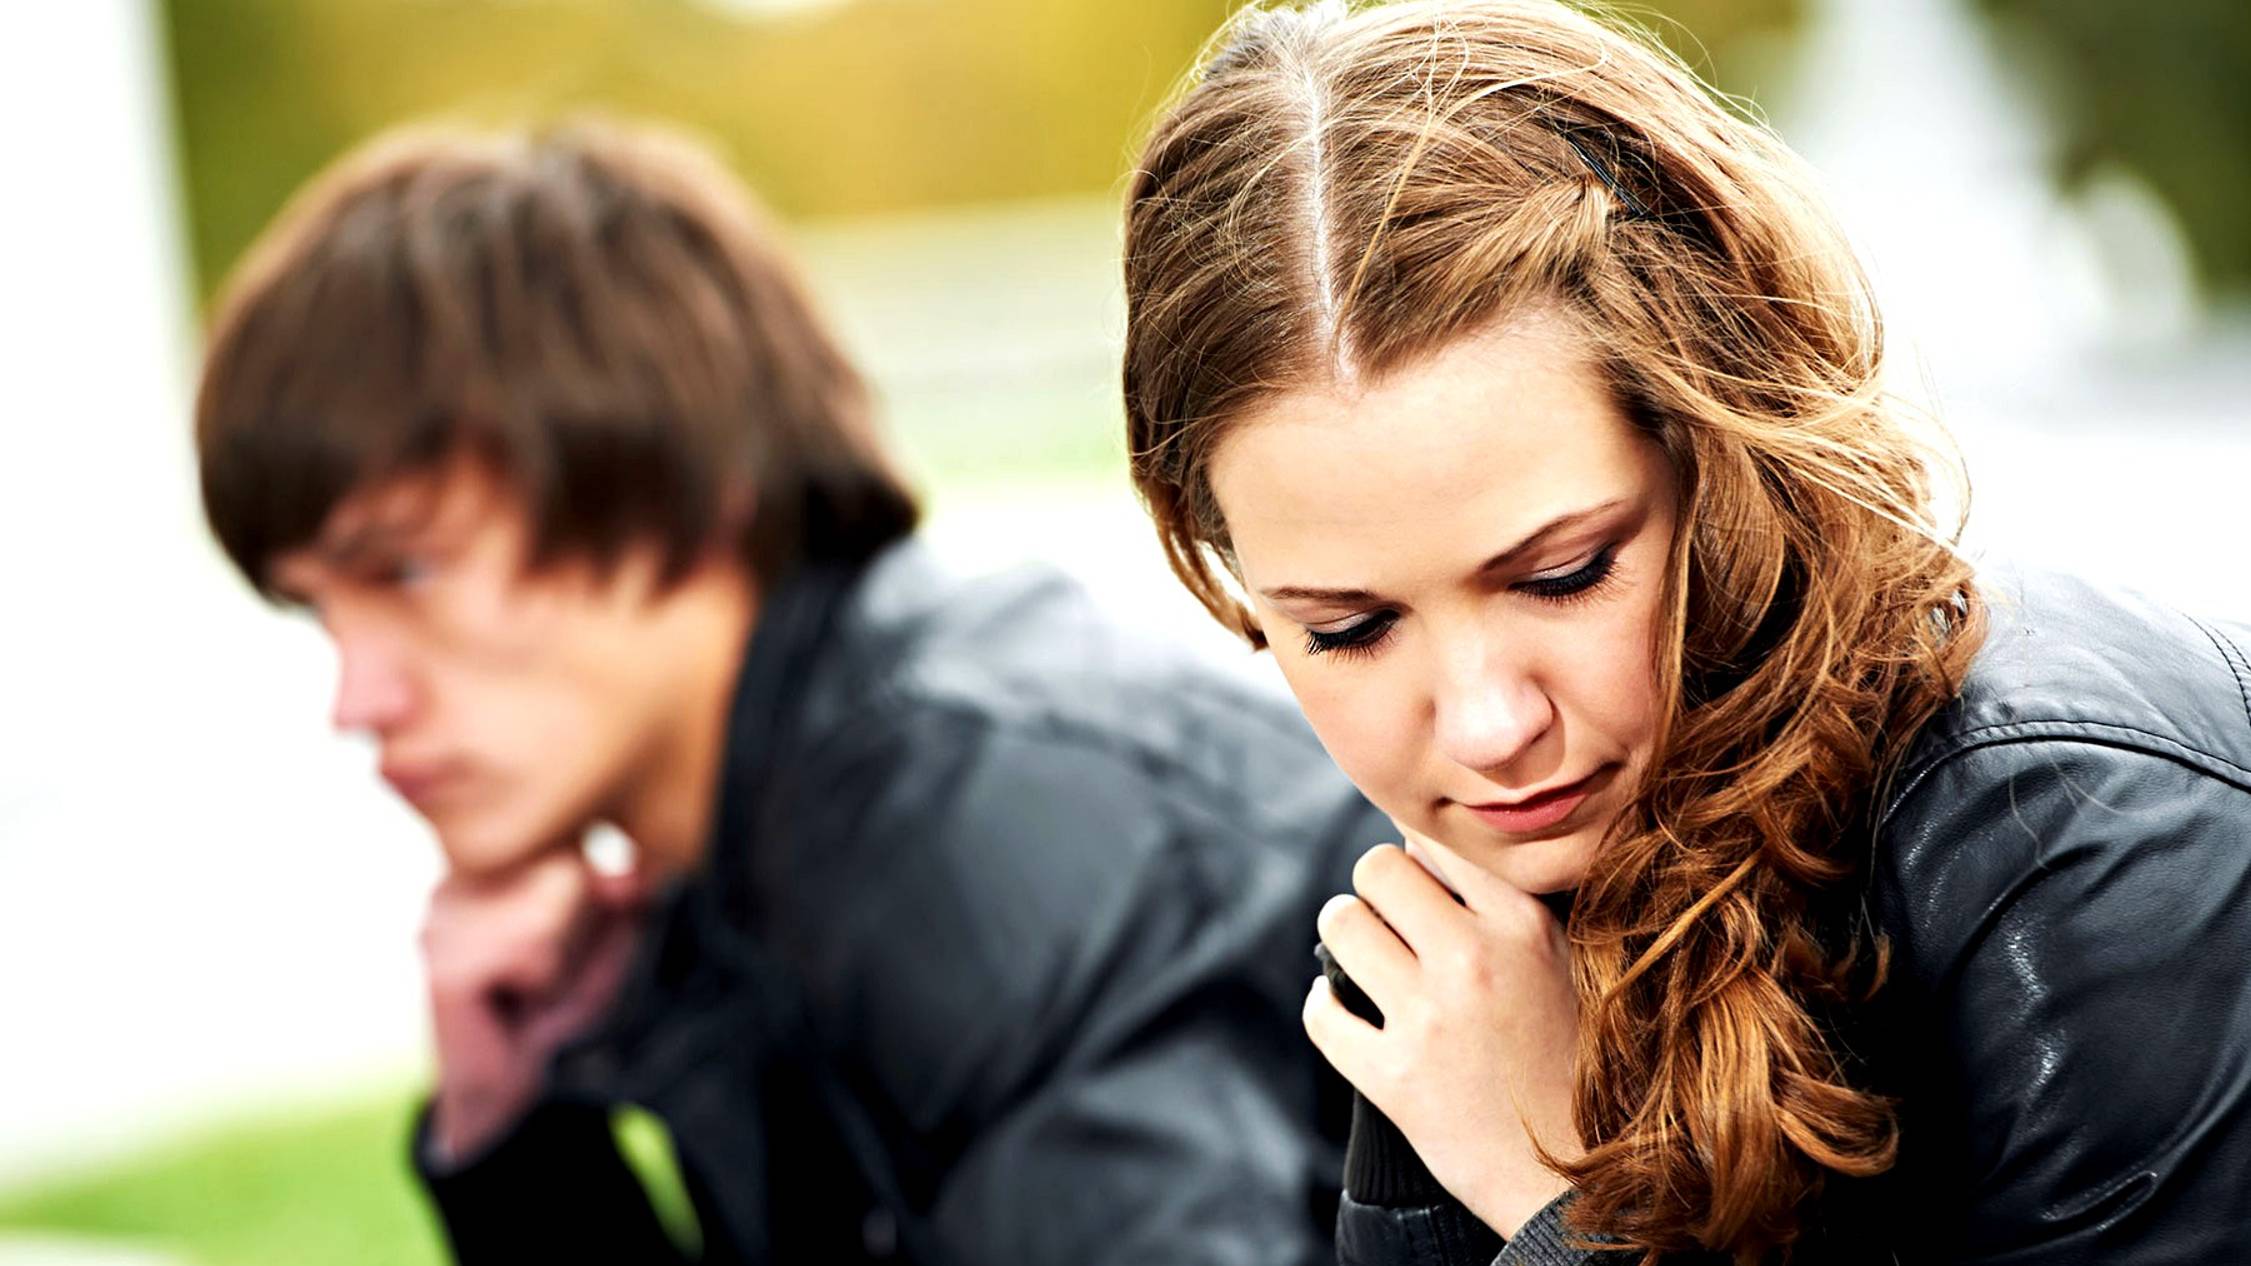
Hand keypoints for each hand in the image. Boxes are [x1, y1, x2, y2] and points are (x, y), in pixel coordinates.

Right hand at [422, 845, 644, 1160]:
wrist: (512, 1091)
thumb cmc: (557, 1009)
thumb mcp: (605, 941)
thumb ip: (620, 898)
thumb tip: (628, 878)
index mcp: (488, 862)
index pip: (571, 843)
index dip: (591, 900)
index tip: (565, 945)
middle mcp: (454, 879)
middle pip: (565, 869)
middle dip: (578, 929)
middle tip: (549, 975)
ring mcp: (439, 919)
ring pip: (548, 910)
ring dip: (561, 961)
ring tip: (534, 990)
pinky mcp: (442, 963)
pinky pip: (530, 949)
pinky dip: (543, 983)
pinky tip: (516, 1004)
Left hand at [1304, 832, 1581, 1237]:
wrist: (1576, 1178)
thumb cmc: (1575, 1066)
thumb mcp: (1569, 968)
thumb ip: (1513, 909)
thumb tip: (1439, 853)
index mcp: (1522, 925)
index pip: (1437, 841)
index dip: (1422, 858)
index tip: (1423, 882)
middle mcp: (1472, 960)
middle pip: (1376, 868)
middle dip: (1375, 890)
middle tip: (1388, 919)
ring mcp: (1428, 1019)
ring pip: (1340, 923)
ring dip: (1346, 935)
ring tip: (1366, 955)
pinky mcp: (1392, 1078)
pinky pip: (1322, 1012)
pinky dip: (1325, 1005)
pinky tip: (1343, 1008)